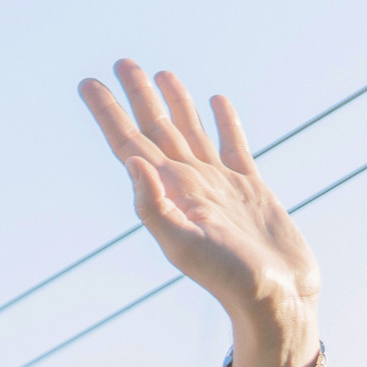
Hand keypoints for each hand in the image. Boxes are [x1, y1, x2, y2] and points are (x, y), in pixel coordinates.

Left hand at [79, 62, 319, 366]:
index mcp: (169, 194)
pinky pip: (233, 146)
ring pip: (191, 132)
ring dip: (174, 103)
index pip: (130, 144)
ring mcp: (220, 186)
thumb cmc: (231, 281)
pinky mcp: (252, 190)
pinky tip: (216, 101)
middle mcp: (189, 186)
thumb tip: (130, 162)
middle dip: (137, 97)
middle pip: (156, 130)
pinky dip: (223, 122)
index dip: (108, 114)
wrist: (278, 302)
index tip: (88, 84)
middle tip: (121, 63)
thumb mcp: (185, 246)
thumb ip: (154, 206)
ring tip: (160, 74)